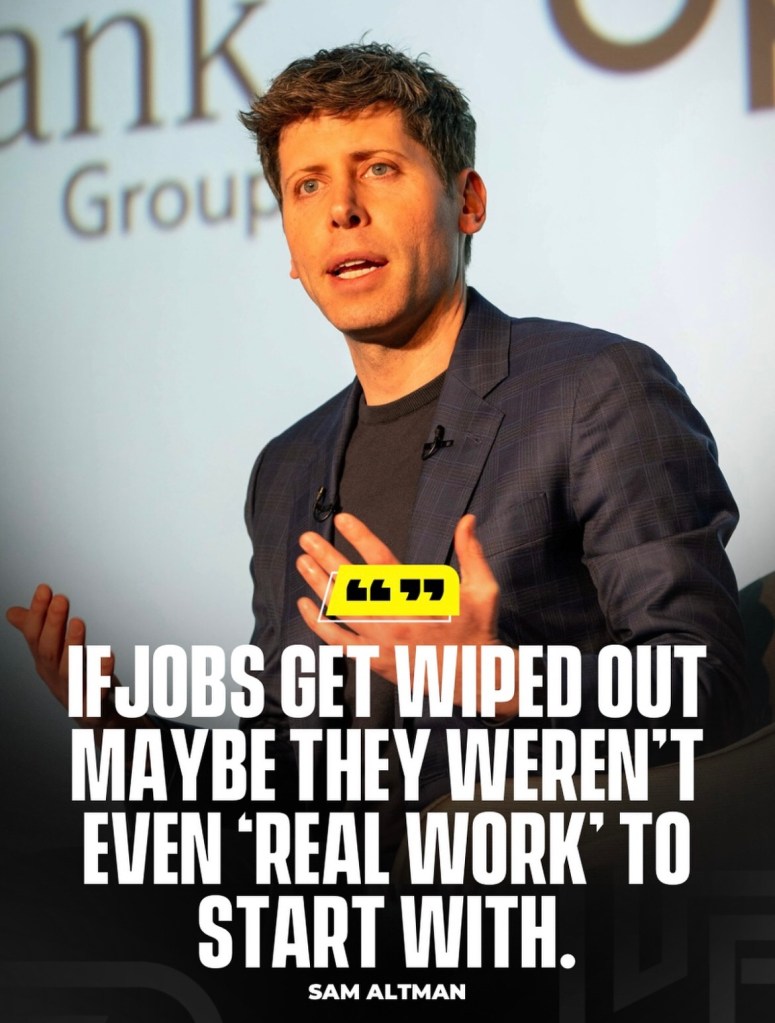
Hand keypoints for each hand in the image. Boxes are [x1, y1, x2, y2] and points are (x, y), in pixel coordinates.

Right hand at [6, 583, 116, 729]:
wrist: (105, 724)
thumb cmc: (81, 684)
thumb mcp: (58, 656)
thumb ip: (38, 633)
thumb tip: (12, 611)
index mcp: (47, 665)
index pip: (36, 637)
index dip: (38, 614)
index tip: (45, 588)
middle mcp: (56, 681)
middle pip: (50, 653)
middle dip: (54, 625)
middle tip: (61, 598)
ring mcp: (75, 698)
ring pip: (71, 674)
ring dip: (73, 647)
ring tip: (79, 622)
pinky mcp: (96, 713)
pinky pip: (97, 696)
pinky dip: (101, 677)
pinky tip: (108, 657)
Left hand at [296, 512, 518, 717]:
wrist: (473, 677)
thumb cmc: (477, 629)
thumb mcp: (482, 588)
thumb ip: (471, 552)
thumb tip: (467, 518)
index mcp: (419, 600)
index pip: (382, 562)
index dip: (361, 538)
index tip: (343, 519)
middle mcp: (395, 620)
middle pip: (352, 584)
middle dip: (327, 558)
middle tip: (307, 539)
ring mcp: (381, 642)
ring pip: (340, 610)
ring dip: (318, 584)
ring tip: (302, 561)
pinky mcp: (373, 660)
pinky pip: (337, 641)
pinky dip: (317, 624)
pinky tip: (304, 604)